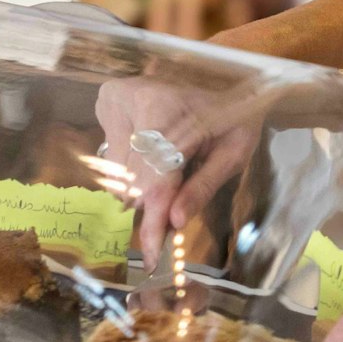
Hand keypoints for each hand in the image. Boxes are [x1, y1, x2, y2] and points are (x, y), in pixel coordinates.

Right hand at [92, 75, 267, 260]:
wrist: (226, 86)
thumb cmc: (236, 120)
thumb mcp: (234, 153)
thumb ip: (203, 186)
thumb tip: (175, 221)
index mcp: (169, 109)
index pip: (153, 177)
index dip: (153, 219)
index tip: (151, 255)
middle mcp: (133, 99)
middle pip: (132, 179)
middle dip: (152, 205)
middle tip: (172, 218)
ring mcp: (116, 99)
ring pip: (119, 173)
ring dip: (144, 184)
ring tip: (175, 165)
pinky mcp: (106, 102)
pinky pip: (113, 157)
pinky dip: (135, 167)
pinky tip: (157, 151)